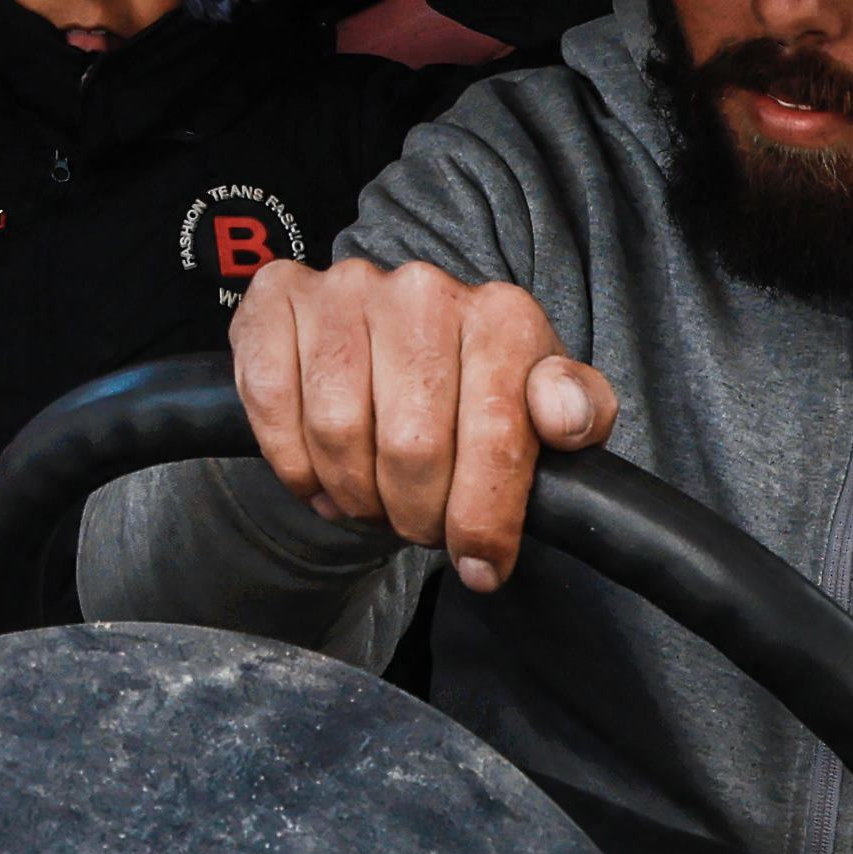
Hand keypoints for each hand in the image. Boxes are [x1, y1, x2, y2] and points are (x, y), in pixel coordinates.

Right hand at [224, 257, 604, 587]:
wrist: (390, 340)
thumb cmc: (473, 388)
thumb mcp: (541, 405)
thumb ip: (578, 411)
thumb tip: (564, 419)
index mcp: (501, 315)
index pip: (498, 434)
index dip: (484, 518)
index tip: (480, 564)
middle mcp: (422, 291)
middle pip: (413, 446)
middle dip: (416, 515)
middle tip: (420, 528)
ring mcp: (344, 289)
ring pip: (338, 431)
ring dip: (354, 495)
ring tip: (373, 501)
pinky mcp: (276, 299)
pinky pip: (273, 405)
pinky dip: (294, 465)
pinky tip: (321, 479)